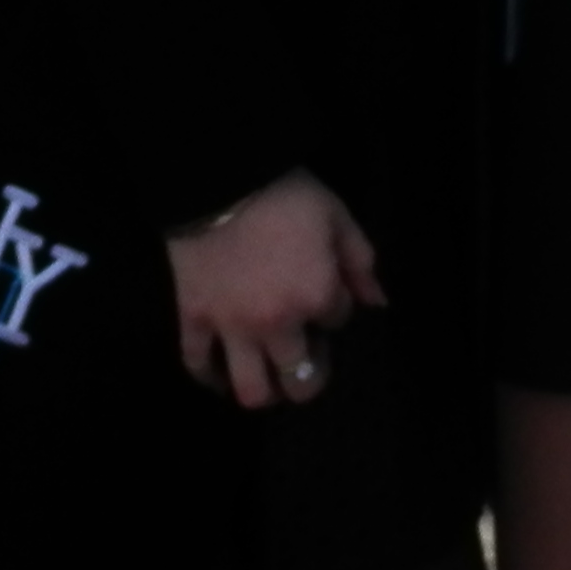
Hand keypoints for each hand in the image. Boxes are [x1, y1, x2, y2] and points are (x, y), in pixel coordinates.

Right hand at [166, 170, 385, 411]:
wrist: (219, 177)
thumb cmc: (286, 194)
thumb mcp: (336, 216)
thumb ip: (360, 262)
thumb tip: (376, 302)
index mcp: (316, 295)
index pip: (339, 320)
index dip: (335, 307)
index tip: (326, 290)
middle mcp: (278, 323)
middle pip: (301, 380)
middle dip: (310, 377)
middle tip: (306, 360)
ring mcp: (232, 327)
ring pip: (251, 390)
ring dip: (265, 392)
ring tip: (269, 379)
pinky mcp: (193, 319)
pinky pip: (196, 364)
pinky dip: (208, 376)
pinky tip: (221, 375)